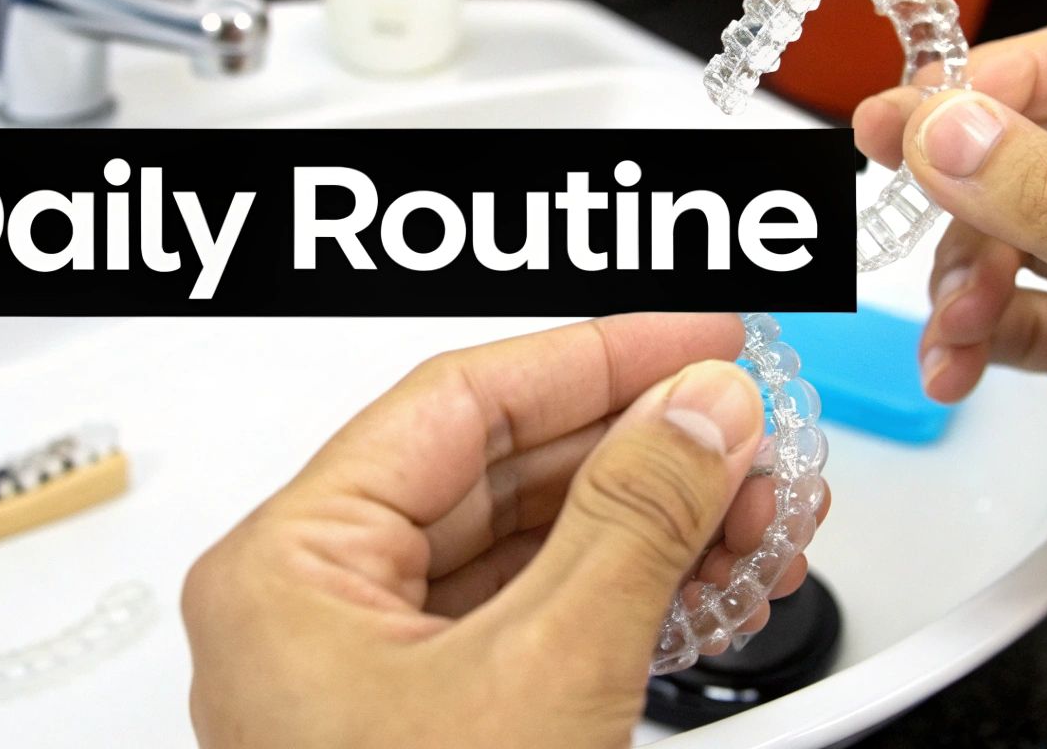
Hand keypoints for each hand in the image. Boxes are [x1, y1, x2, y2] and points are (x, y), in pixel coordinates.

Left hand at [182, 314, 827, 747]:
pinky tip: (707, 573)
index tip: (695, 337)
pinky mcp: (433, 725)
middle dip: (639, 444)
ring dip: (649, 520)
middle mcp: (317, 608)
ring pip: (526, 547)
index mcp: (291, 567)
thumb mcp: (545, 677)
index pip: (457, 402)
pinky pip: (534, 620)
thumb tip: (695, 414)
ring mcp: (373, 673)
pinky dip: (626, 593)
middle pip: (498, 469)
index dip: (595, 356)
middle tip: (743, 424)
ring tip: (755, 504)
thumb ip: (631, 521)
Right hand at [855, 10, 1046, 700]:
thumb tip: (955, 128)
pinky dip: (966, 337)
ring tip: (956, 323)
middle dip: (965, 172)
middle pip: (1042, 144)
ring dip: (962, 271)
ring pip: (1009, 230)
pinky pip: (1004, 315)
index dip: (1012, 75)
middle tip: (885, 165)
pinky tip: (954, 369)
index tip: (926, 106)